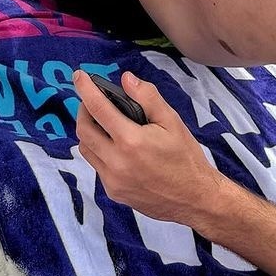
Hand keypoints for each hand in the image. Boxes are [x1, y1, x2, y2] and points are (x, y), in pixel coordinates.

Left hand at [73, 69, 217, 224]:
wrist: (196, 199)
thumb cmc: (185, 157)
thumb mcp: (172, 121)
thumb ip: (147, 97)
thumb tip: (126, 79)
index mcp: (131, 141)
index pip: (98, 108)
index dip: (85, 88)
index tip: (79, 75)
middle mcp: (117, 163)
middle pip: (83, 130)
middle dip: (84, 110)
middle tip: (93, 100)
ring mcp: (113, 181)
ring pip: (86, 149)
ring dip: (88, 132)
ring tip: (103, 122)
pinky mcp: (114, 193)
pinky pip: (97, 166)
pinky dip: (99, 151)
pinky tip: (115, 146)